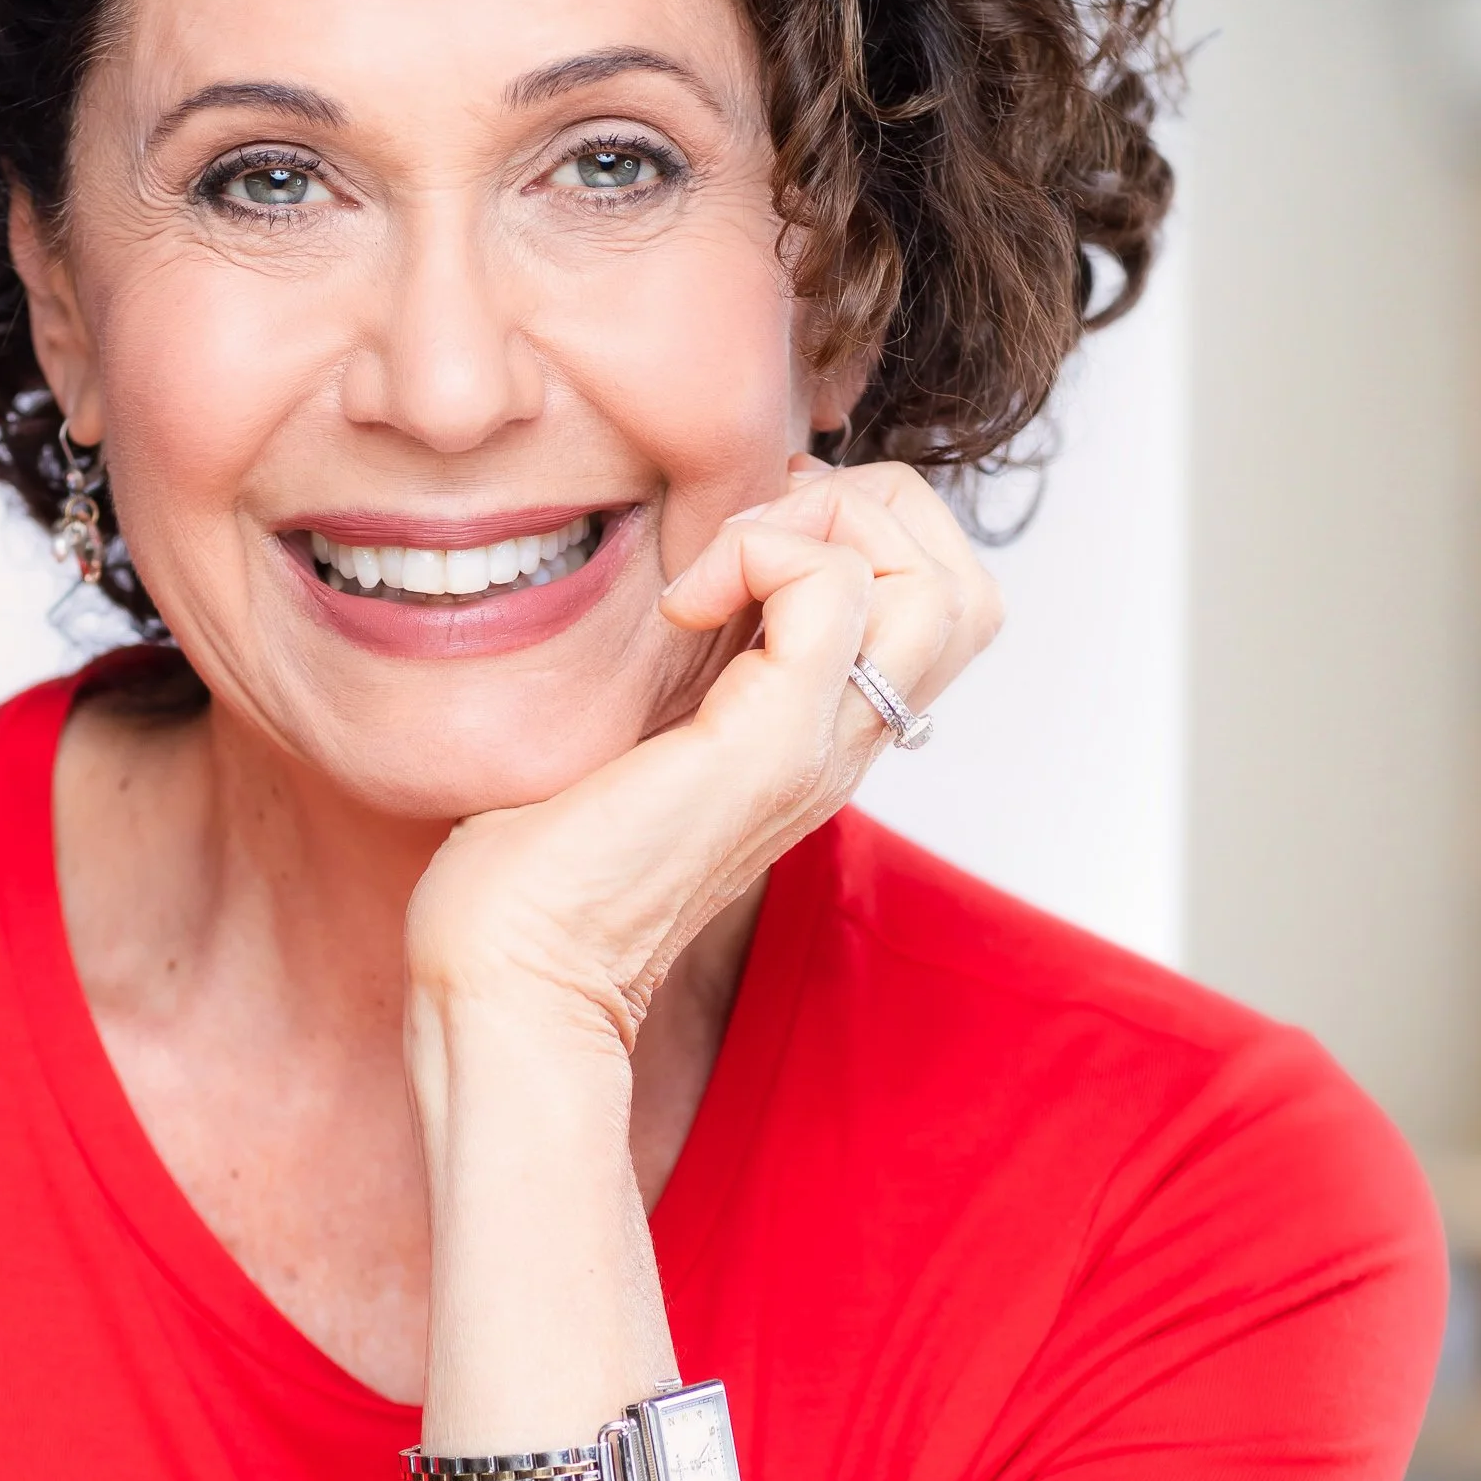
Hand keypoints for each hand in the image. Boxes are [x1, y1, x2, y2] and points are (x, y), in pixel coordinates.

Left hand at [403, 459, 999, 1047]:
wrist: (513, 971)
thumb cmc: (535, 868)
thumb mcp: (632, 730)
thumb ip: (684, 658)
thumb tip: (673, 572)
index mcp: (819, 735)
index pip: (939, 604)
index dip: (863, 529)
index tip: (744, 538)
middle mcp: (843, 744)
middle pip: (967, 588)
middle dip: (870, 509)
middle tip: (746, 537)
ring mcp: (818, 748)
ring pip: (938, 584)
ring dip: (827, 524)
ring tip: (720, 565)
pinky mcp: (768, 745)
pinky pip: (832, 589)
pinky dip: (757, 552)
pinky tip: (676, 605)